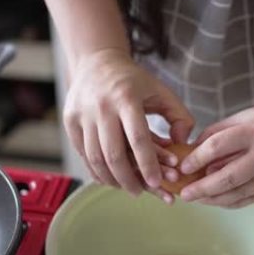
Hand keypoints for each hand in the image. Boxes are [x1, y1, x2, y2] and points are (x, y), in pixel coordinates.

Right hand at [64, 48, 193, 199]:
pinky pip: (82, 154)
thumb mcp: (161, 92)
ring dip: (111, 178)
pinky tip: (108, 178)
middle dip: (128, 179)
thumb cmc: (134, 81)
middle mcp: (101, 106)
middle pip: (113, 154)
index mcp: (127, 98)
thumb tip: (183, 142)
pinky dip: (95, 170)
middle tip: (140, 192)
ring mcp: (82, 114)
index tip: (157, 183)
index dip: (148, 164)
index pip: (138, 138)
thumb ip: (180, 116)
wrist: (97, 62)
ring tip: (125, 187)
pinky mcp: (70, 121)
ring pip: (95, 158)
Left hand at [178, 97, 253, 207]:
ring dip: (217, 200)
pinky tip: (222, 201)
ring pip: (241, 193)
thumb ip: (223, 130)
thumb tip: (196, 149)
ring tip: (200, 200)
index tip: (183, 166)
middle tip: (185, 195)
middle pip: (228, 177)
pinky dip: (236, 201)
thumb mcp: (252, 114)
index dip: (196, 158)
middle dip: (203, 189)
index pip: (218, 146)